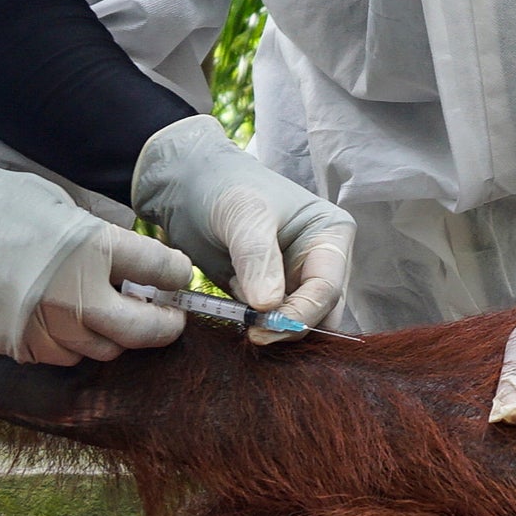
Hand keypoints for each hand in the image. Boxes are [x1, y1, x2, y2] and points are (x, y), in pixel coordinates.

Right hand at [0, 147, 191, 364]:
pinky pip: (64, 356)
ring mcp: (43, 328)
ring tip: (114, 311)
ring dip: (118, 334)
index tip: (177, 273)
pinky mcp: (17, 347)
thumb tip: (133, 261)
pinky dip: (76, 343)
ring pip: (105, 349)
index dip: (177, 273)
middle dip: (166, 324)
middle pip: (145, 329)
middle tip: (169, 314)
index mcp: (90, 247)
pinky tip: (71, 320)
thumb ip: (98, 238)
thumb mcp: (57, 204)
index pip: (162, 271)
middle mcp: (73, 295)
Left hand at [131, 114, 353, 342]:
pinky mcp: (270, 294)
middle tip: (250, 331)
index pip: (327, 288)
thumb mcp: (242, 215)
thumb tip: (269, 307)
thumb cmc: (222, 186)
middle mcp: (320, 261)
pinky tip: (232, 312)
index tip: (261, 329)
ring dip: (270, 328)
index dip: (299, 313)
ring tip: (237, 312)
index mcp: (330, 235)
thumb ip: (257, 258)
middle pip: (321, 313)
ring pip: (298, 323)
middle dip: (287, 325)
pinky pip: (272, 323)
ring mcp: (296, 280)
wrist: (186, 185)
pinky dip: (255, 326)